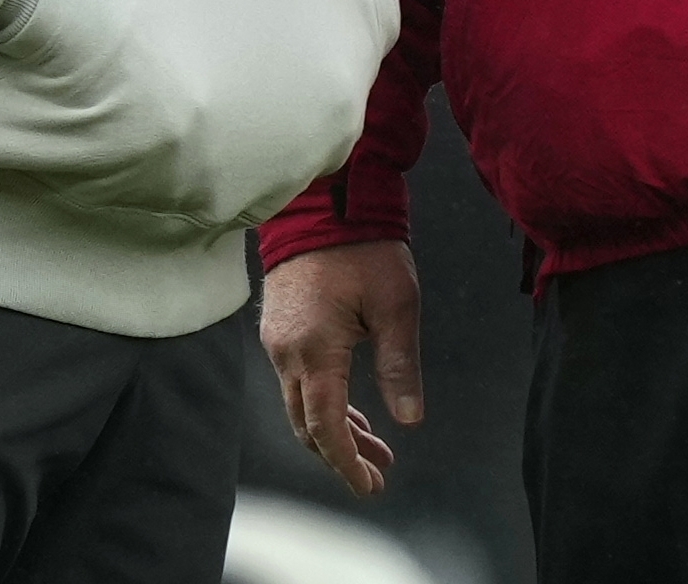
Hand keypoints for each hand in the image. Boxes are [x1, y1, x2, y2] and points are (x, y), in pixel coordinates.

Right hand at [259, 240, 422, 496]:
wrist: (324, 202)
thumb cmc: (364, 248)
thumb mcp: (397, 306)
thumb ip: (399, 366)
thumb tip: (409, 420)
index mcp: (315, 351)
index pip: (325, 427)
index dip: (347, 463)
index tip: (371, 486)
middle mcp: (287, 353)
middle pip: (308, 425)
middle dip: (343, 454)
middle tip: (379, 475)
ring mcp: (278, 341)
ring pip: (302, 405)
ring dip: (336, 430)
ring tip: (376, 449)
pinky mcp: (280, 328)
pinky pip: (299, 381)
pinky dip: (325, 403)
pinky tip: (353, 410)